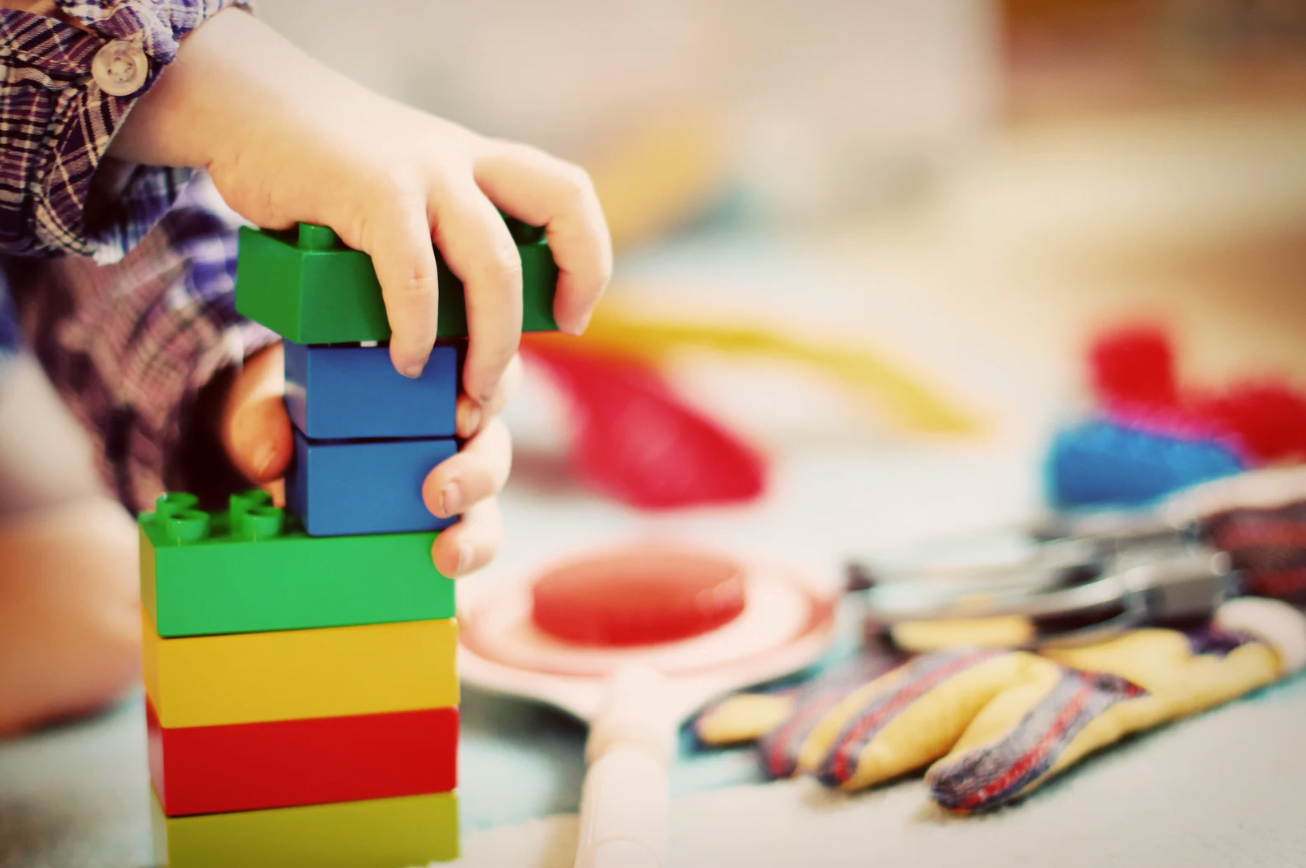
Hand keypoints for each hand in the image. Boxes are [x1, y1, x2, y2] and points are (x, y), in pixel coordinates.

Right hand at [111, 7, 610, 407]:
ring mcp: (421, 171)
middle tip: (547, 345)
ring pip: (494, 264)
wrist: (244, 109)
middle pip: (562, 205)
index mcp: (477, 162)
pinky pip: (414, 275)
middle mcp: (462, 160)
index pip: (568, 194)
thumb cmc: (320, 170)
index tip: (572, 314)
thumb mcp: (401, 189)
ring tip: (468, 391)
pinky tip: (402, 359)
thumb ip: (435, 235)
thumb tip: (459, 322)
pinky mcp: (371, 191)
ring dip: (492, 342)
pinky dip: (414, 329)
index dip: (588, 256)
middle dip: (573, 283)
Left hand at [219, 343, 518, 576]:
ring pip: (488, 505)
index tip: (461, 416)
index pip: (485, 376)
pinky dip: (466, 568)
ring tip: (448, 554)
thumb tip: (269, 459)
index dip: (490, 393)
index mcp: (433, 380)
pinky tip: (454, 591)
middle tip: (440, 492)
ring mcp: (452, 483)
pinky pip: (466, 547)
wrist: (280, 454)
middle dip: (478, 472)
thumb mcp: (272, 404)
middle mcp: (455, 431)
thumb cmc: (294, 411)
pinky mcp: (441, 528)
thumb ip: (263, 420)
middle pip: (493, 446)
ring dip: (477, 532)